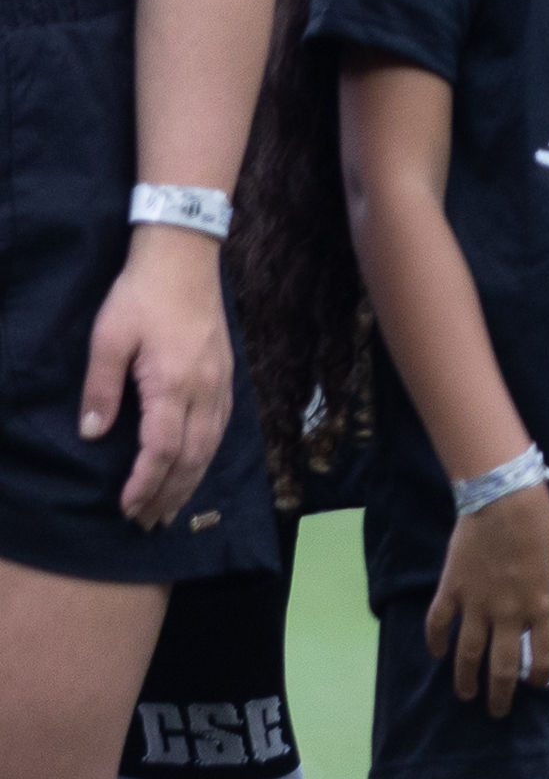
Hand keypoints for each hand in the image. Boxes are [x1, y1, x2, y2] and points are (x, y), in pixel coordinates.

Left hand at [84, 226, 234, 532]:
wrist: (184, 256)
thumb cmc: (140, 295)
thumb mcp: (108, 337)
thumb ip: (101, 388)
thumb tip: (93, 434)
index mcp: (173, 383)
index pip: (162, 448)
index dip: (145, 482)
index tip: (126, 506)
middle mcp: (204, 389)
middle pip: (192, 456)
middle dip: (169, 492)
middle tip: (147, 522)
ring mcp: (220, 382)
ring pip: (212, 445)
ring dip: (191, 480)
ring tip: (171, 506)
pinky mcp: (225, 374)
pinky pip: (221, 427)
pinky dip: (207, 455)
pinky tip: (196, 466)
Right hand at [436, 480, 548, 716]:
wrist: (503, 501)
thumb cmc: (537, 525)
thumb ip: (539, 593)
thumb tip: (533, 613)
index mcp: (541, 605)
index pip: (545, 654)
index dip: (542, 675)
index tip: (536, 685)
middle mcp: (509, 613)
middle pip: (504, 666)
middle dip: (500, 693)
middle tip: (497, 711)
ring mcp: (476, 604)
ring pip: (468, 654)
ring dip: (465, 679)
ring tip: (465, 695)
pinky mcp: (451, 591)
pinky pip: (438, 624)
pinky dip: (436, 642)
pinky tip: (437, 653)